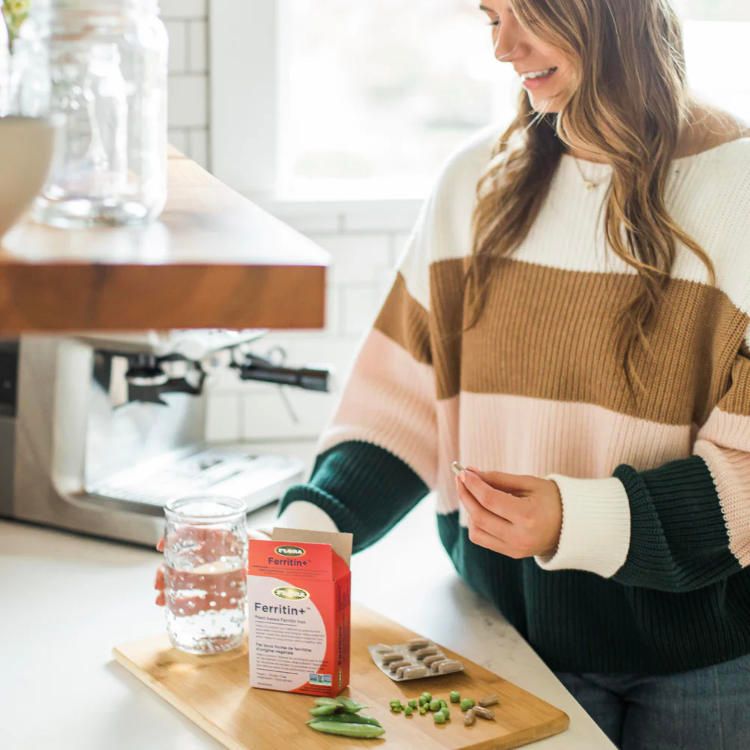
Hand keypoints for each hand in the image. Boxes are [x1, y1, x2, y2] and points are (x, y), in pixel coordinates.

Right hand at [153, 526, 271, 606]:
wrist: (291, 568)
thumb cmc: (276, 553)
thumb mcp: (268, 553)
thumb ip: (258, 561)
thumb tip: (246, 572)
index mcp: (230, 539)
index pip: (201, 531)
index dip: (180, 536)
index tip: (162, 545)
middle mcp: (221, 556)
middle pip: (188, 558)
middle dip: (168, 569)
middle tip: (157, 583)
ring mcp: (221, 575)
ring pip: (191, 579)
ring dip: (172, 587)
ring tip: (160, 600)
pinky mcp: (225, 595)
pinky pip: (203, 599)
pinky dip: (188, 604)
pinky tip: (175, 610)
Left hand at [455, 467, 561, 558]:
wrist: (574, 526)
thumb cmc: (553, 499)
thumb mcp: (529, 483)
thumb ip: (499, 479)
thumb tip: (470, 473)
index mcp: (528, 516)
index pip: (489, 499)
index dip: (473, 484)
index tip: (463, 471)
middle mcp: (520, 537)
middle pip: (479, 516)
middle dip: (466, 495)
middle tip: (461, 478)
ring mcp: (515, 549)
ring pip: (476, 530)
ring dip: (470, 509)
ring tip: (474, 493)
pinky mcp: (512, 554)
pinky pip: (483, 539)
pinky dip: (477, 523)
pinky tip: (481, 508)